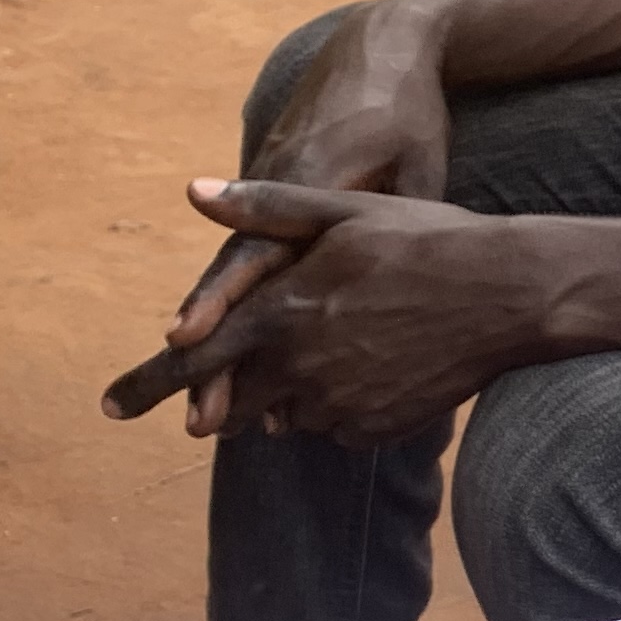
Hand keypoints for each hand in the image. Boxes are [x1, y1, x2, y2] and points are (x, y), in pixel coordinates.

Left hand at [104, 181, 565, 444]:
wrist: (511, 292)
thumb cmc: (429, 239)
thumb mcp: (344, 209)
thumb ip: (266, 206)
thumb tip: (195, 190)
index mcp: (283, 312)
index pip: (192, 358)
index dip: (147, 382)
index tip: (109, 406)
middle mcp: (301, 366)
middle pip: (232, 398)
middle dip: (221, 397)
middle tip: (212, 402)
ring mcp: (340, 404)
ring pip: (287, 411)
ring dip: (287, 392)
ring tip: (333, 353)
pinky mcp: (374, 429)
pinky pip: (334, 425)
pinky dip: (337, 403)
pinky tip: (373, 366)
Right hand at [153, 2, 456, 368]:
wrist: (383, 45)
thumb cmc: (409, 110)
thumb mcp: (419, 165)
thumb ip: (401, 225)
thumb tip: (403, 296)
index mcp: (310, 179)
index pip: (256, 252)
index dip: (221, 301)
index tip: (186, 343)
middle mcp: (274, 185)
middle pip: (232, 276)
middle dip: (208, 348)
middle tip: (193, 412)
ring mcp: (267, 183)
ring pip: (234, 270)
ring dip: (215, 337)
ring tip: (197, 402)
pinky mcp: (272, 183)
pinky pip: (249, 251)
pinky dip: (234, 301)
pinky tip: (225, 354)